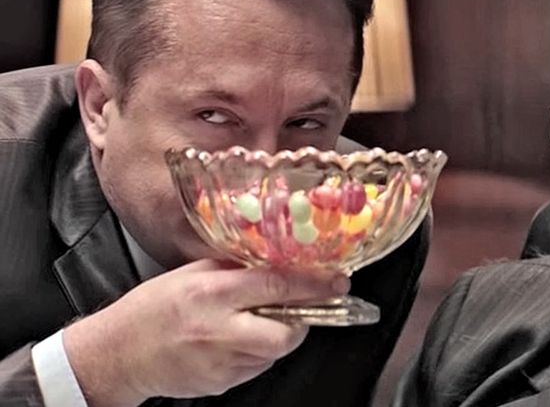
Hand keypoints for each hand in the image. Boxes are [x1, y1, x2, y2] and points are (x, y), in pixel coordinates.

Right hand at [63, 259, 348, 405]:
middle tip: (298, 309)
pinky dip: (257, 353)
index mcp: (211, 293)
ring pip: (274, 352)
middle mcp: (218, 329)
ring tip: (253, 321)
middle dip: (302, 320)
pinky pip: (256, 368)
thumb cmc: (152, 309)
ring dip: (277, 336)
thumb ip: (235, 268)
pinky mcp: (219, 384)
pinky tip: (236, 340)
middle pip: (286, 332)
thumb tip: (279, 259)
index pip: (276, 285)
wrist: (117, 355)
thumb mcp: (192, 274)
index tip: (338, 281)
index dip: (314, 284)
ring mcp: (220, 362)